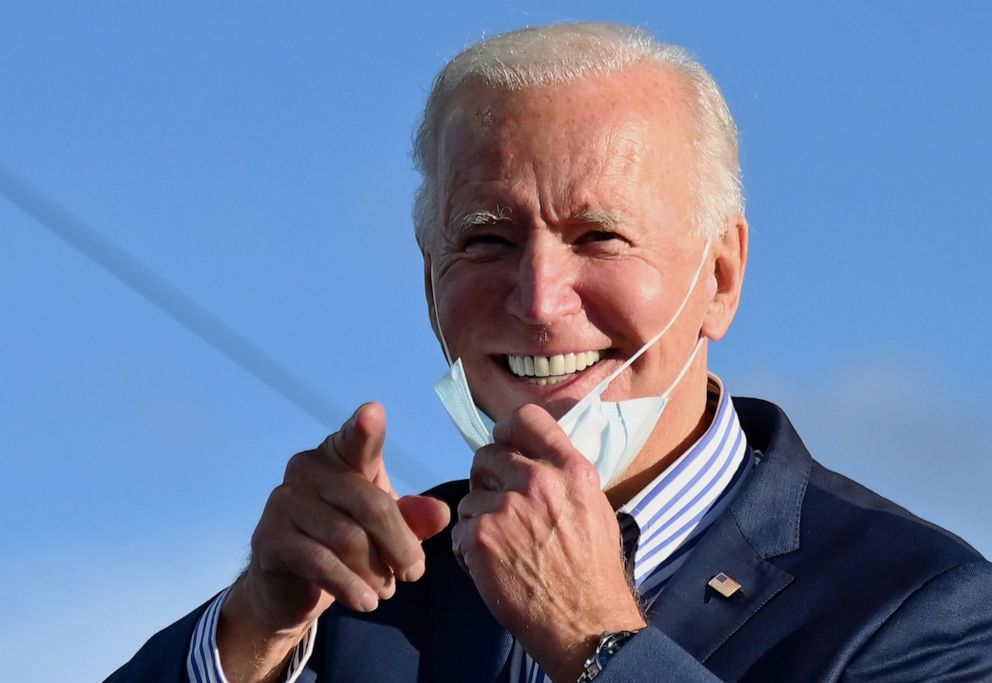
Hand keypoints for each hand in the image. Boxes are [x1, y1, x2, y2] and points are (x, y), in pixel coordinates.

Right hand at [218, 402, 450, 682]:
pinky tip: (366, 602)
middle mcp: (308, 469)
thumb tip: (441, 513)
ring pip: (348, 539)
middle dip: (400, 544)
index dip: (365, 429)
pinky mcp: (271, 537)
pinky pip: (321, 563)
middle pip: (371, 505)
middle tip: (413, 573)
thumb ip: (413, 517)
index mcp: (339, 455)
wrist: (289, 585)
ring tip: (386, 589)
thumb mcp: (385, 528)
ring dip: (376, 571)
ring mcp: (285, 501)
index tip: (374, 413)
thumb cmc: (345, 541)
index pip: (355, 440)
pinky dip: (350, 586)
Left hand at [452, 404, 645, 682]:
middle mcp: (538, 480)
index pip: (526, 419)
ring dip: (478, 521)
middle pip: (486, 455)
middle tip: (499, 509)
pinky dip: (469, 551)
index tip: (505, 447)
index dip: (507, 431)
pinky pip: (459, 531)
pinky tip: (491, 568)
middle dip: (487, 480)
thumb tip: (532, 459)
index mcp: (569, 469)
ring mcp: (506, 508)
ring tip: (502, 548)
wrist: (586, 623)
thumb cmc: (593, 571)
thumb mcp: (593, 507)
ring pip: (469, 498)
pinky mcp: (480, 538)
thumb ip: (562, 477)